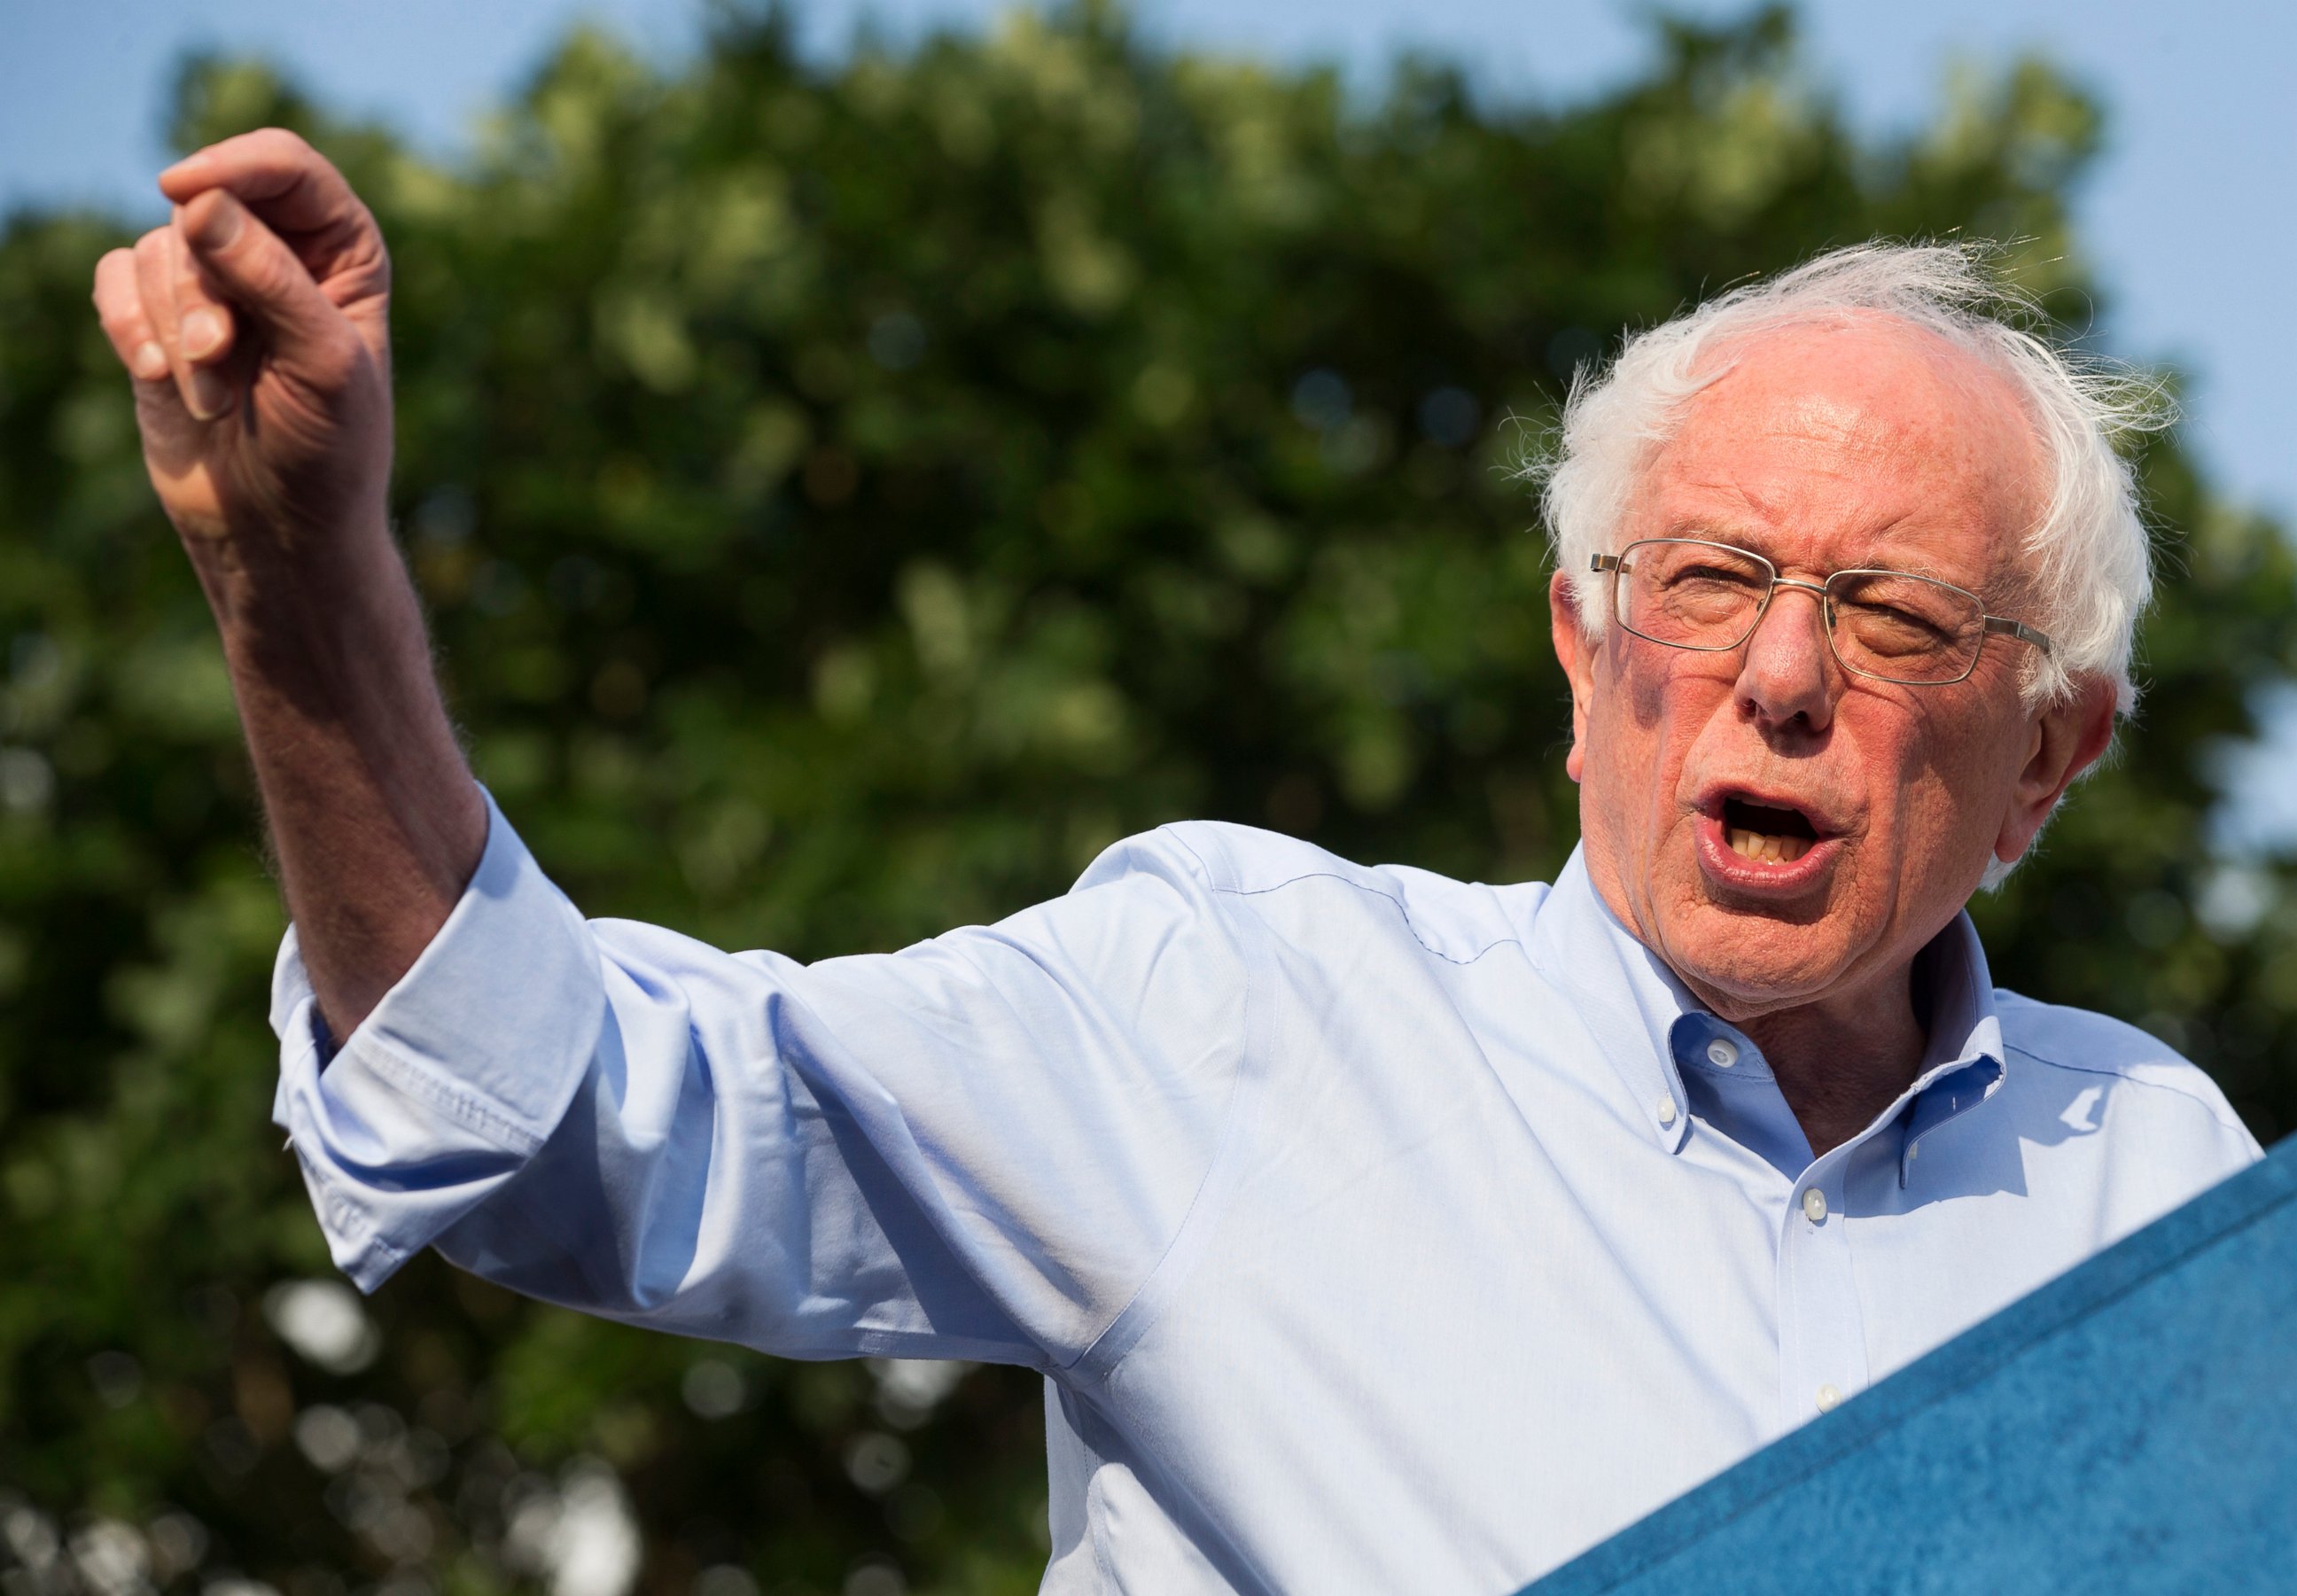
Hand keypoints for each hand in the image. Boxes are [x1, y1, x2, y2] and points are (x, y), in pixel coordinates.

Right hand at [91, 129, 392, 568]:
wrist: (278, 531)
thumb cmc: (327, 452)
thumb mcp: (321, 363)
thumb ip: (267, 277)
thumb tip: (199, 200)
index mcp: (343, 253)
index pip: (287, 168)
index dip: (234, 167)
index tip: (181, 191)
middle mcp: (279, 255)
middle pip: (207, 208)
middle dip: (202, 288)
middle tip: (220, 356)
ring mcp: (216, 285)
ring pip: (157, 249)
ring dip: (175, 330)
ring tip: (214, 397)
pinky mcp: (159, 320)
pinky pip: (115, 279)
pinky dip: (127, 327)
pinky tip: (156, 379)